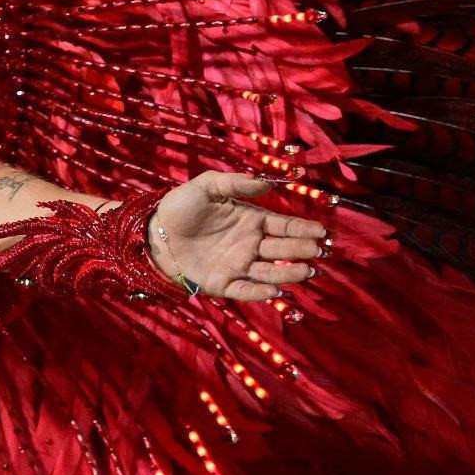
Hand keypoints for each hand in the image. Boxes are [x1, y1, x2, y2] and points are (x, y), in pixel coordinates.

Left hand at [149, 171, 328, 301]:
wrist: (153, 232)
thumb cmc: (180, 206)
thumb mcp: (205, 186)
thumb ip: (234, 183)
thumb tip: (266, 184)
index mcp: (251, 221)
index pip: (284, 226)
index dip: (303, 229)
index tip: (322, 232)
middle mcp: (249, 245)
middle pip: (282, 249)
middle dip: (302, 250)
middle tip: (319, 251)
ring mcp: (237, 265)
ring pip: (270, 271)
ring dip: (288, 273)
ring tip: (306, 271)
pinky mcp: (222, 283)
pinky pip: (245, 290)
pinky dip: (260, 292)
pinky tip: (274, 290)